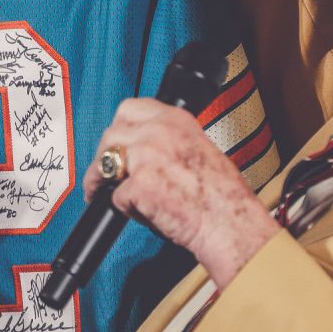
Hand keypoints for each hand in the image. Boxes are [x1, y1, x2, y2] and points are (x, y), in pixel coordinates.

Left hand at [84, 98, 278, 287]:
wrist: (231, 222)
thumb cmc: (222, 196)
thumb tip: (142, 149)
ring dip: (102, 182)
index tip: (114, 143)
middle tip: (102, 175)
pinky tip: (144, 213)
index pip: (129, 109)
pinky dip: (126, 209)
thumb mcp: (198, 149)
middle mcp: (159, 132)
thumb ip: (169, 142)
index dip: (118, 128)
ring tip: (107, 195)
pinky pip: (115, 196)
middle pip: (110, 135)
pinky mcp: (138, 184)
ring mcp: (147, 156)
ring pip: (105, 164)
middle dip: (103, 157)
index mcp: (176, 120)